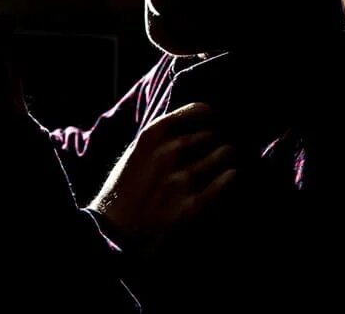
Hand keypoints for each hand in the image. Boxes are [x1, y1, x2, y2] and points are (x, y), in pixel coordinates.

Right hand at [89, 103, 237, 256]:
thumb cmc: (121, 193)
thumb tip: (186, 130)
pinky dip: (229, 178)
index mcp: (151, 137)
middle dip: (215, 140)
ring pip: (221, 155)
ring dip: (224, 157)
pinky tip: (230, 176)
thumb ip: (158, 141)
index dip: (207, 115)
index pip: (195, 112)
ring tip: (225, 158)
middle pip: (210, 135)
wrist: (114, 232)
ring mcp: (181, 180)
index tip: (212, 119)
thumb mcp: (134, 156)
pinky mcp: (192, 206)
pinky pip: (224, 183)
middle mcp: (168, 153)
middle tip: (216, 146)